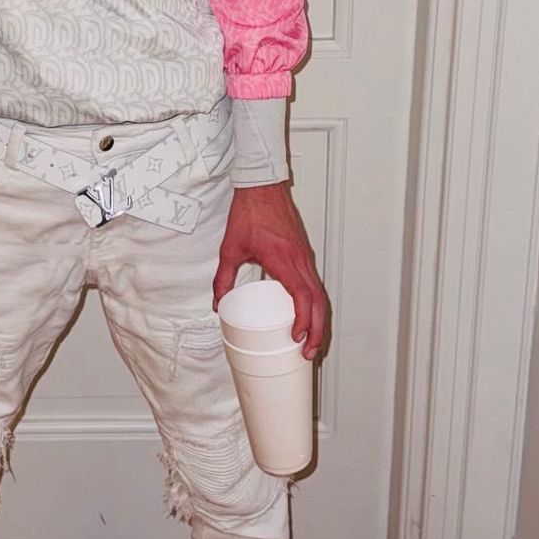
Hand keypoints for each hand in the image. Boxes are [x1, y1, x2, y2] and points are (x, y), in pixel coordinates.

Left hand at [212, 183, 330, 360]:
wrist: (262, 186)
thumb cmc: (250, 212)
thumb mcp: (231, 249)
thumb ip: (223, 278)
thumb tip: (218, 303)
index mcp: (284, 260)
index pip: (303, 297)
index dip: (304, 320)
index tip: (296, 338)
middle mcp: (300, 260)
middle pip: (318, 302)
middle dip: (317, 331)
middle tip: (309, 352)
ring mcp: (304, 257)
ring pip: (320, 294)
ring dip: (319, 320)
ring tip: (312, 342)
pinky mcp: (303, 254)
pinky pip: (315, 284)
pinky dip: (315, 305)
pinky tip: (309, 317)